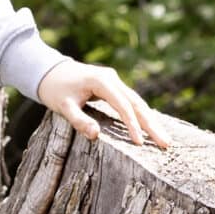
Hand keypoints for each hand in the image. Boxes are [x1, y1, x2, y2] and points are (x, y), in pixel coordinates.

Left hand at [36, 58, 172, 149]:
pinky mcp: (113, 85)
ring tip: (164, 139)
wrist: (48, 70)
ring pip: (137, 102)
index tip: (139, 143)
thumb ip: (79, 120)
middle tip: (166, 143)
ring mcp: (114, 80)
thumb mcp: (63, 106)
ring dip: (150, 120)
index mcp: (102, 81)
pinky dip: (141, 114)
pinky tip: (151, 127)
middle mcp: (112, 78)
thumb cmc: (54, 89)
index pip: (123, 105)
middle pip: (137, 103)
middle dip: (151, 124)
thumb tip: (96, 136)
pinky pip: (131, 101)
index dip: (132, 125)